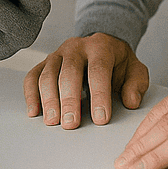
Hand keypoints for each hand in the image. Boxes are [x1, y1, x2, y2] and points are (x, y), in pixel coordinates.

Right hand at [24, 33, 148, 128]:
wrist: (102, 45)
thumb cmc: (118, 63)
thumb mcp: (135, 70)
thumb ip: (136, 84)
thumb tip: (130, 101)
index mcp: (100, 47)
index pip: (98, 70)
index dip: (99, 95)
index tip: (101, 119)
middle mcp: (76, 47)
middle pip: (69, 72)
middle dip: (69, 100)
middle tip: (71, 123)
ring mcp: (57, 54)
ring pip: (48, 74)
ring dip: (49, 99)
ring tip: (52, 121)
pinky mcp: (44, 63)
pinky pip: (32, 76)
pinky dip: (31, 94)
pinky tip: (34, 112)